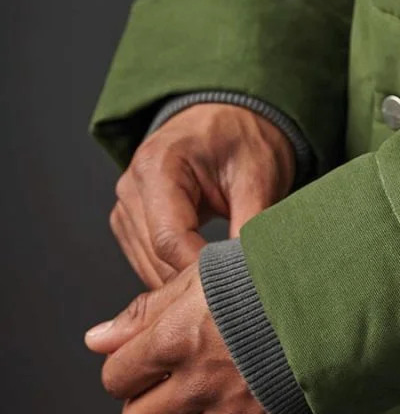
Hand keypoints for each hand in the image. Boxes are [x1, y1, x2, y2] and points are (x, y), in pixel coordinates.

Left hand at [84, 261, 289, 413]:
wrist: (329, 294)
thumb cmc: (259, 278)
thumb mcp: (198, 278)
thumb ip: (145, 312)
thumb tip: (95, 341)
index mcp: (176, 338)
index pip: (116, 379)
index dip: (127, 371)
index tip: (146, 362)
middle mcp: (198, 380)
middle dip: (146, 406)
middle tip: (170, 386)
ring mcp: (231, 410)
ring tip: (196, 408)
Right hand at [110, 103, 295, 287]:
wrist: (228, 117)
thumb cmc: (242, 138)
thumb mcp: (258, 175)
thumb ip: (251, 224)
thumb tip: (253, 273)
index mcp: (158, 165)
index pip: (169, 239)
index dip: (201, 272)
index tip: (233, 289)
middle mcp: (132, 186)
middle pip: (156, 258)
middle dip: (194, 281)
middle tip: (236, 296)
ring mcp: (126, 207)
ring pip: (150, 268)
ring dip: (185, 284)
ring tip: (225, 288)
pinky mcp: (131, 224)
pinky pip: (150, 264)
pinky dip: (177, 275)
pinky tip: (207, 278)